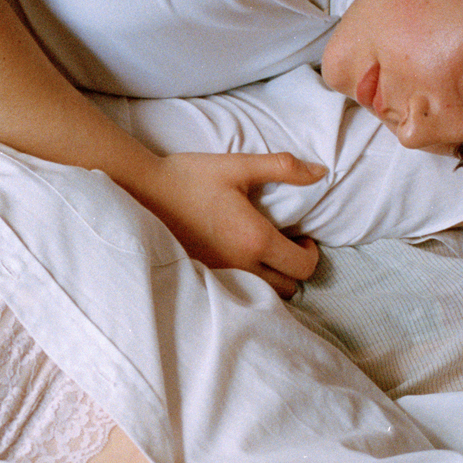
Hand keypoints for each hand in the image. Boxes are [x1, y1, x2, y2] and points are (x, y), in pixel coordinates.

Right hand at [126, 152, 323, 295]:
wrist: (141, 192)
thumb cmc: (190, 177)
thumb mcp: (238, 166)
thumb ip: (283, 167)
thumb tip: (321, 173)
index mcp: (254, 239)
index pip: (302, 267)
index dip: (311, 254)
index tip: (301, 237)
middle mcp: (240, 265)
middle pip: (288, 288)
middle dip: (294, 268)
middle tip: (285, 245)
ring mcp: (220, 276)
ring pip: (264, 296)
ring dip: (273, 279)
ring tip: (262, 253)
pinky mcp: (203, 278)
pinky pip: (238, 293)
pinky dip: (249, 283)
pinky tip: (238, 259)